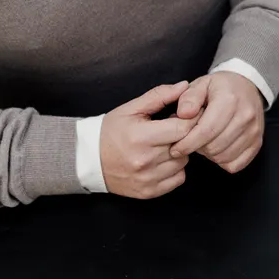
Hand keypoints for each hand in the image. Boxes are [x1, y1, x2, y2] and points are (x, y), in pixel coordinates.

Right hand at [100, 82, 194, 199]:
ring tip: (163, 145)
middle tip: (173, 130)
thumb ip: (159, 96)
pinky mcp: (149, 192)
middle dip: (184, 135)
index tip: (188, 116)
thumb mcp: (131, 109)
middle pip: (185, 145)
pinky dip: (175, 170)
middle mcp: (145, 160)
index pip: (182, 128)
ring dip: (179, 153)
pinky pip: (178, 179)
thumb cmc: (110, 131)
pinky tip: (161, 161)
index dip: (190, 119)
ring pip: (184, 162)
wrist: (88, 160)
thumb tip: (184, 86)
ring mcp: (147, 178)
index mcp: (141, 137)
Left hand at [168, 71, 264, 172]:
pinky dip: (223, 161)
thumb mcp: (201, 84)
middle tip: (191, 139)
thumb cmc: (220, 87)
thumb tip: (183, 114)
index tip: (175, 148)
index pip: (205, 131)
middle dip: (197, 147)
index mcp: (229, 100)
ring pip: (223, 157)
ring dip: (209, 154)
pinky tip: (218, 148)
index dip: (187, 144)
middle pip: (213, 147)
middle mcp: (245, 116)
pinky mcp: (258, 143)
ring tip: (205, 141)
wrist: (247, 86)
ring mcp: (254, 131)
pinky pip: (236, 164)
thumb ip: (189, 98)